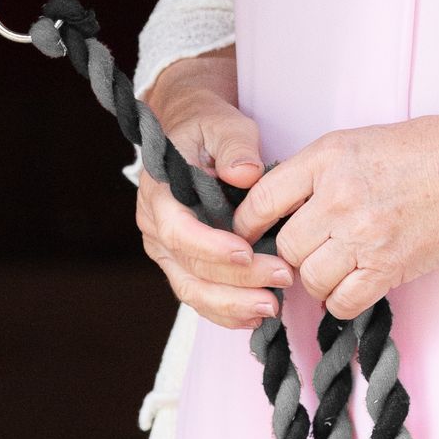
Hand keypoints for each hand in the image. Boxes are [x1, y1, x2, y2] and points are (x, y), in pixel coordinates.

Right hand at [136, 49, 291, 331]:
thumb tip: (246, 173)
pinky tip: (258, 315)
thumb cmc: (207, 126)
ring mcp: (167, 250)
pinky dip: (227, 310)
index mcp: (160, 193)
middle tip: (282, 277)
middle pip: (190, 269)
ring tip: (274, 307)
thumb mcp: (223, 123)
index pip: (179, 231)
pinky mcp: (183, 263)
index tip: (245, 253)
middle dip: (236, 281)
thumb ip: (235, 146)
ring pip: (193, 291)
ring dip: (233, 305)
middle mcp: (156, 227)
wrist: (190, 131)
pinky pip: (201, 295)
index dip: (210, 247)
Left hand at [231, 103, 438, 319]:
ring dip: (317, 279)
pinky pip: (342, 302)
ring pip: (309, 278)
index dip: (247, 224)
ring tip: (335, 267)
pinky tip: (353, 285)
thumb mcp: (359, 140)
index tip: (250, 235)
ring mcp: (364, 234)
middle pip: (284, 246)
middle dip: (290, 255)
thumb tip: (280, 204)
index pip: (260, 200)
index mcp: (326, 158)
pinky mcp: (390, 267)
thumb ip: (317, 170)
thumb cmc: (428, 148)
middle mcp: (338, 197)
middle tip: (307, 252)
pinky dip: (342, 301)